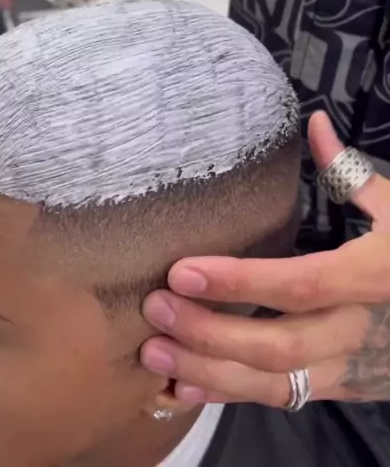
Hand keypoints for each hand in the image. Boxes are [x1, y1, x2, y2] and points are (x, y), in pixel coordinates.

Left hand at [141, 111, 389, 405]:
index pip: (298, 284)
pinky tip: (187, 384)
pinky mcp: (343, 388)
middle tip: (155, 310)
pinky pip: (283, 399)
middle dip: (210, 332)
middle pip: (277, 344)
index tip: (183, 270)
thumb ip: (352, 172)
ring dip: (210, 371)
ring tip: (153, 354)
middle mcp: (357, 330)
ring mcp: (350, 368)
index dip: (240, 281)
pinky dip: (232, 395)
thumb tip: (315, 123)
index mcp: (371, 277)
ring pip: (275, 383)